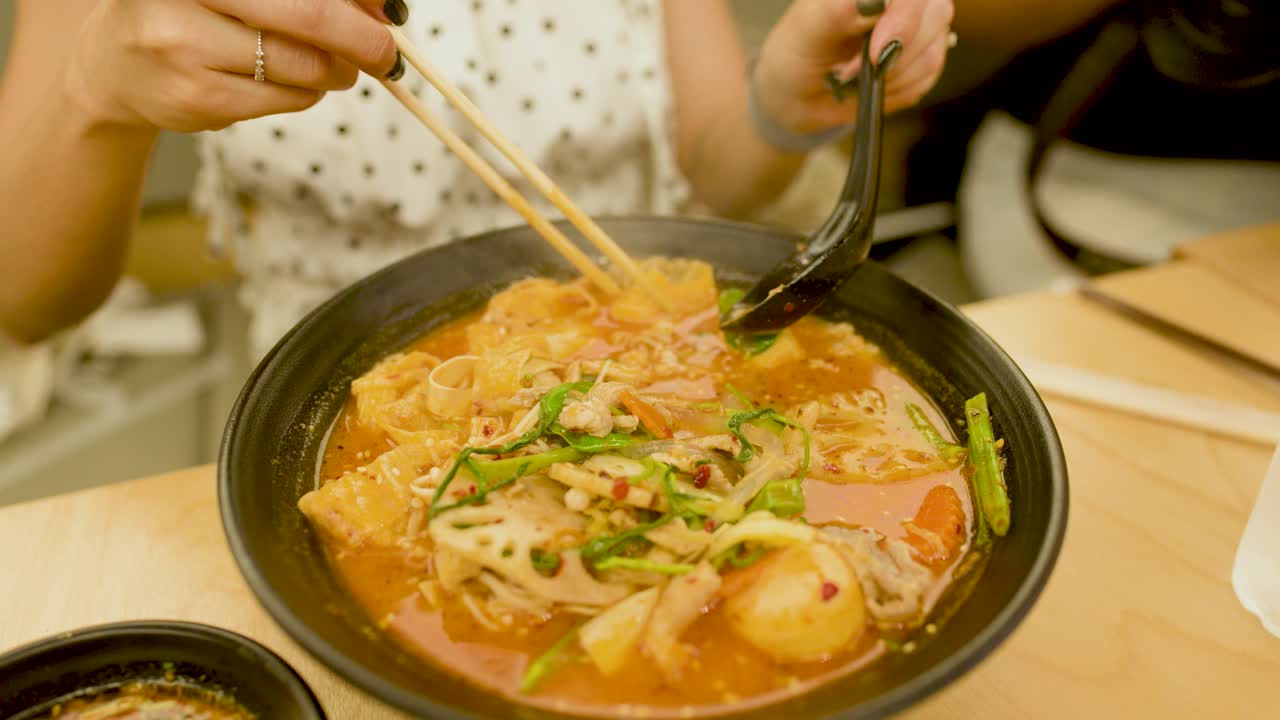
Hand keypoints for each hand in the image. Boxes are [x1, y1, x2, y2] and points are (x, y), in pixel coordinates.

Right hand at [63, 0, 406, 131]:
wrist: (116, 62)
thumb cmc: (197, 14)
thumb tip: (382, 12)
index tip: (392, 10)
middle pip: (308, 16)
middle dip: (362, 39)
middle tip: (388, 54)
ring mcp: (186, 46)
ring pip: (303, 66)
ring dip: (333, 72)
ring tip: (328, 68)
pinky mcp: (196, 98)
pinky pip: (285, 100)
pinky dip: (303, 95)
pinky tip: (283, 83)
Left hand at [755, 0, 954, 134]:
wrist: (798, 92)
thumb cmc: (797, 52)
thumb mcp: (807, 30)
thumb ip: (838, 11)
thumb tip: (873, 1)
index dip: (904, 20)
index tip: (876, 55)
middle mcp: (902, 0)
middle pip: (935, 16)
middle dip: (891, 58)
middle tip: (849, 71)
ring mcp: (919, 26)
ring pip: (931, 54)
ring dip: (889, 78)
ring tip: (854, 78)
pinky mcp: (924, 57)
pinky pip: (926, 79)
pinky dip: (894, 91)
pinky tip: (870, 86)